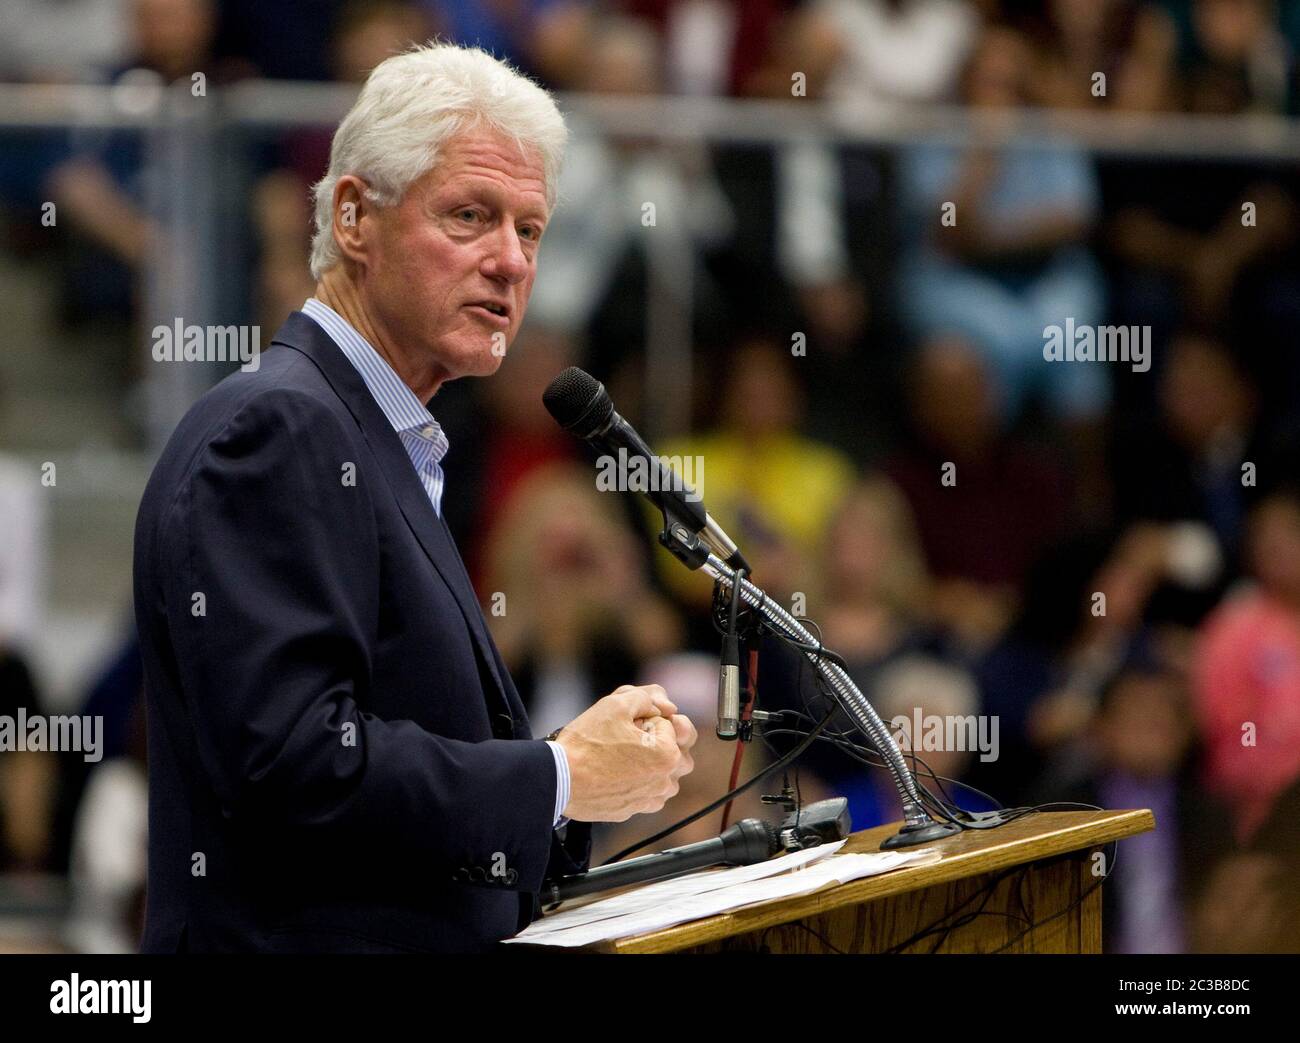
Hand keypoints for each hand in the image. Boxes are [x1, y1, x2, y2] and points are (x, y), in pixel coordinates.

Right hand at [556, 684, 697, 821]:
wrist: (558, 779)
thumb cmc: (587, 742)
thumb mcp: (616, 703)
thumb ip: (648, 697)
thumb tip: (666, 708)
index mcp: (668, 755)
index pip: (670, 725)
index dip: (646, 718)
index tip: (626, 724)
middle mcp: (664, 782)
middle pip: (677, 752)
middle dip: (659, 740)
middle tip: (628, 736)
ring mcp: (648, 799)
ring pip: (665, 775)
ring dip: (653, 762)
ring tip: (623, 754)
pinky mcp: (632, 810)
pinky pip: (646, 793)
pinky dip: (639, 781)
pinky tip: (616, 772)